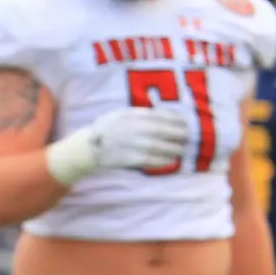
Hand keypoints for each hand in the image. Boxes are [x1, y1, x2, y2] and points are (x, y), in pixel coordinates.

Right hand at [47, 106, 189, 184]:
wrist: (88, 148)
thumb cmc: (105, 129)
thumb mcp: (120, 114)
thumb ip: (140, 113)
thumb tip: (162, 114)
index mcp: (134, 116)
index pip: (162, 117)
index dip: (177, 121)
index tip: (186, 124)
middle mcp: (137, 129)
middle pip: (166, 132)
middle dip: (180, 135)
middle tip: (188, 138)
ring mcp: (135, 145)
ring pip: (162, 147)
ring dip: (175, 149)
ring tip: (181, 150)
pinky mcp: (133, 159)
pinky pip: (153, 160)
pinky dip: (164, 161)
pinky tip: (171, 160)